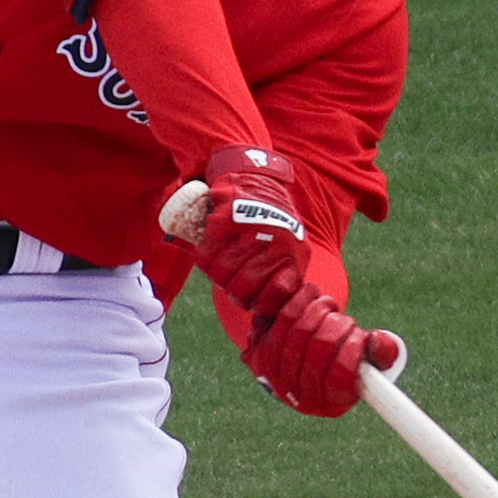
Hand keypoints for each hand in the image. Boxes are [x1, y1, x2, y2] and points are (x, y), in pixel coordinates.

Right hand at [159, 144, 312, 325]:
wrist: (257, 178)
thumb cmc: (273, 223)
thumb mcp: (291, 248)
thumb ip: (282, 278)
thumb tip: (267, 319)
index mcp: (292, 256)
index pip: (272, 299)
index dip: (258, 303)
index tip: (253, 298)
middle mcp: (276, 244)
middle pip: (239, 291)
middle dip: (232, 289)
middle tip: (231, 278)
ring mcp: (252, 230)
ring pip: (219, 274)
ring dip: (215, 271)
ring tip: (221, 260)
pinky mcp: (228, 216)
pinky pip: (205, 253)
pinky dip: (205, 252)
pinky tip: (213, 244)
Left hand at [246, 290, 404, 417]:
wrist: (298, 351)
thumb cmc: (342, 355)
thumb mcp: (369, 358)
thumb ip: (384, 352)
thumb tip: (375, 340)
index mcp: (330, 404)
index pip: (339, 379)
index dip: (352, 352)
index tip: (360, 335)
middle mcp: (299, 397)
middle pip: (319, 349)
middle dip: (338, 325)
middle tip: (345, 319)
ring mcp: (275, 377)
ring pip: (300, 331)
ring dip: (320, 310)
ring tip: (330, 308)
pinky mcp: (259, 354)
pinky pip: (282, 319)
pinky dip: (301, 301)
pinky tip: (312, 296)